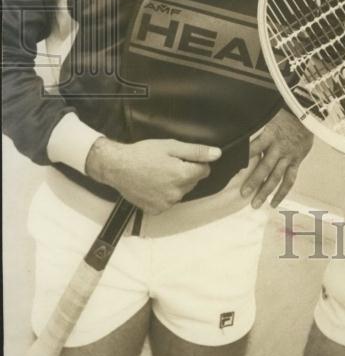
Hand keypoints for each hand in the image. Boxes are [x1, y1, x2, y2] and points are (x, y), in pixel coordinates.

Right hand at [86, 136, 220, 214]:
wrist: (117, 167)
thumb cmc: (143, 153)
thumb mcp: (171, 146)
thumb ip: (196, 151)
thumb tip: (217, 154)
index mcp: (182, 176)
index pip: (204, 171)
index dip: (196, 162)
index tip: (182, 158)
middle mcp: (176, 193)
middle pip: (193, 182)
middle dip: (185, 172)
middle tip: (167, 163)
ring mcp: (166, 204)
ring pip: (181, 192)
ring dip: (175, 184)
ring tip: (158, 173)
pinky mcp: (155, 210)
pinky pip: (168, 201)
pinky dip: (164, 194)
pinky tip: (153, 184)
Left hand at [239, 109, 312, 207]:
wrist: (307, 115)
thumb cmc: (283, 115)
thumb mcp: (268, 115)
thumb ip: (254, 125)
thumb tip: (235, 127)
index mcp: (270, 134)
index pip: (256, 146)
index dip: (246, 156)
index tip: (234, 167)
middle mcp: (279, 148)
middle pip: (266, 167)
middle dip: (254, 181)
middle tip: (243, 193)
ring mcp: (288, 156)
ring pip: (277, 177)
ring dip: (266, 191)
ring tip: (256, 204)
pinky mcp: (296, 162)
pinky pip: (289, 179)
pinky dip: (282, 192)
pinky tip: (274, 203)